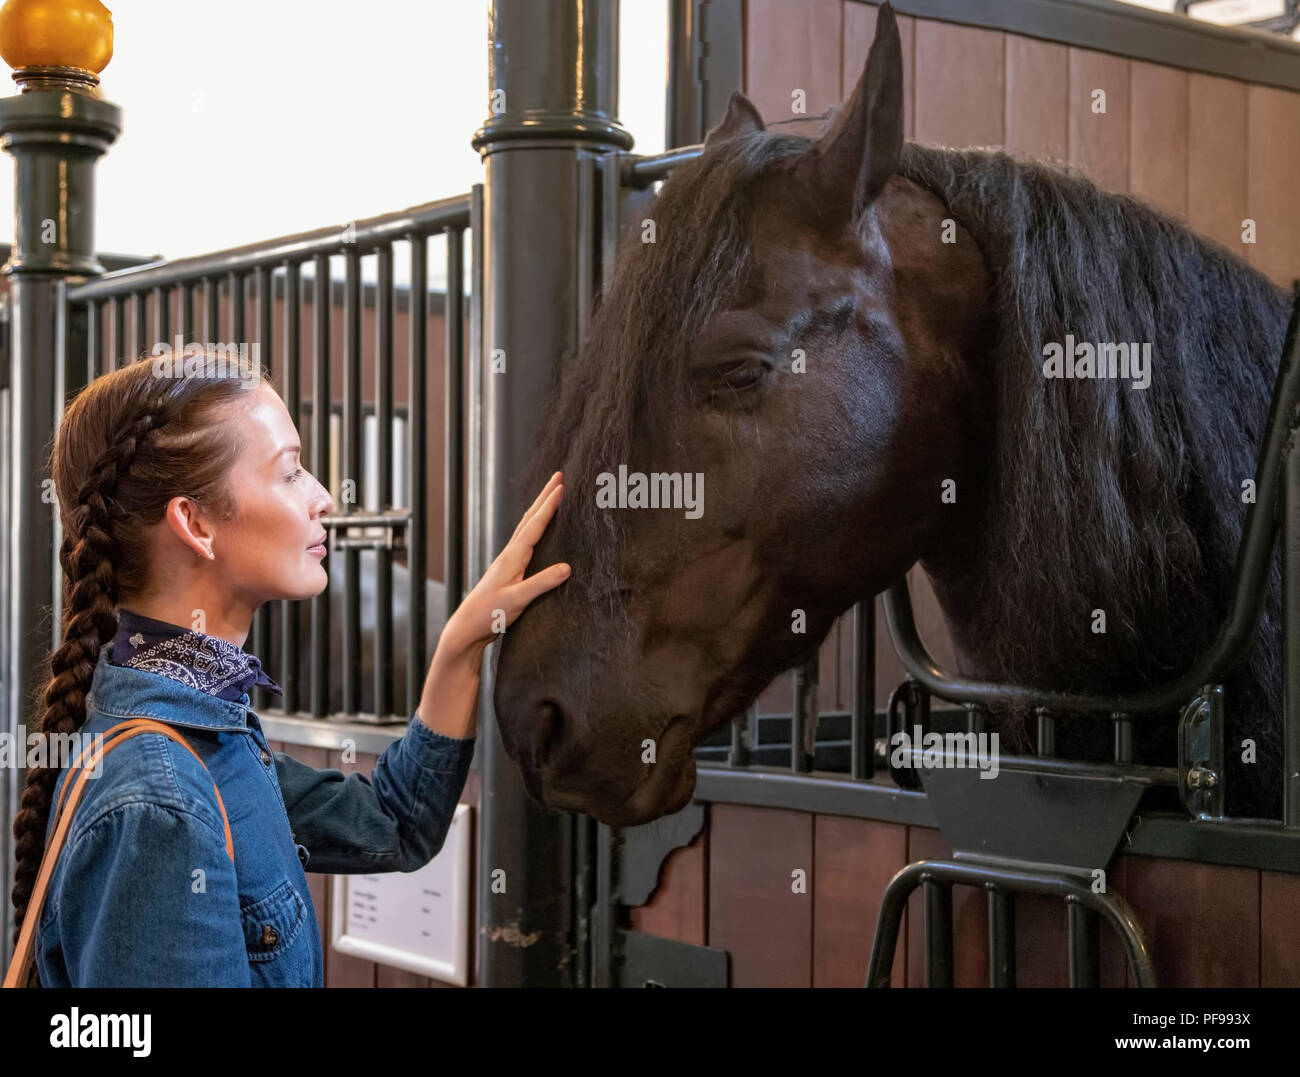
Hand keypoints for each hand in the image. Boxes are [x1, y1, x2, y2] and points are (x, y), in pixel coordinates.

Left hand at [439, 471, 570, 662]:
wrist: (468, 627)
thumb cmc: (489, 614)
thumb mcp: (517, 600)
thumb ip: (542, 583)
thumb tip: (567, 568)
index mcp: (513, 556)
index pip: (535, 525)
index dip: (549, 506)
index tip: (562, 487)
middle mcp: (509, 554)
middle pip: (529, 518)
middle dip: (544, 496)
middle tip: (558, 476)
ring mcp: (508, 561)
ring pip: (526, 526)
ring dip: (539, 508)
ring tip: (551, 494)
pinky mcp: (509, 570)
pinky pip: (525, 540)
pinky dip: (534, 526)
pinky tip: (538, 529)